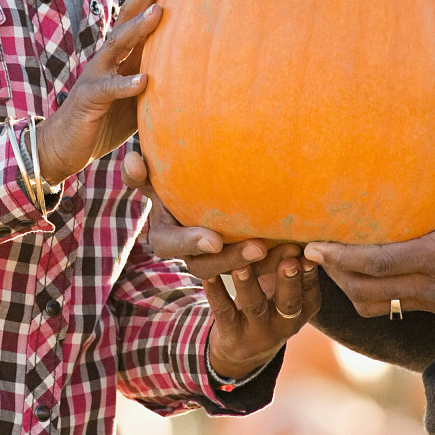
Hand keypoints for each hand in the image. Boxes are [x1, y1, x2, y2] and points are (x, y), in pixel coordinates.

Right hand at [34, 0, 183, 184]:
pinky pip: (108, 90)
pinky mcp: (88, 99)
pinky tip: (144, 80)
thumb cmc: (106, 119)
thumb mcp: (139, 94)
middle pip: (131, 13)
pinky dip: (126, 85)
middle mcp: (109, 54)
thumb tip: (202, 67)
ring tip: (160, 12)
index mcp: (124, 51)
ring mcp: (96, 74)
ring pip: (118, 44)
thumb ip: (161, 76)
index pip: (145, 8)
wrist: (64, 145)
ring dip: (138, 27)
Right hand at [122, 148, 272, 278]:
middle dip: (231, 259)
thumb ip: (145, 173)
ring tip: (286, 250)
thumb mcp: (161, 179)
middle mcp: (190, 254)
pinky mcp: (244, 269)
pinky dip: (280, 265)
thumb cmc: (180, 183)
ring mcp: (217, 265)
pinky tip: (302, 251)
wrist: (218, 193)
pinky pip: (260, 275)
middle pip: (205, 267)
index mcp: (166, 234)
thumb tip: (131, 158)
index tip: (214, 239)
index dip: (191, 243)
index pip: (169, 245)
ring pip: (236, 275)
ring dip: (261, 266)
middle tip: (258, 246)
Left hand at [205, 241, 319, 377]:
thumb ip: (286, 264)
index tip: (308, 253)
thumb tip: (291, 233)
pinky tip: (208, 275)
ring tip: (241, 265)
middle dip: (289, 282)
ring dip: (248, 285)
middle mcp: (285, 325)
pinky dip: (216, 292)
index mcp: (303, 310)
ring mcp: (258, 334)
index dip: (309, 275)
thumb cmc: (268, 304)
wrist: (242, 350)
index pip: (310, 292)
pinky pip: (224, 312)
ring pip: (254, 307)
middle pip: (289, 303)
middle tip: (288, 260)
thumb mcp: (281, 289)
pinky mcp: (232, 337)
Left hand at [303, 90, 434, 326]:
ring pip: (373, 304)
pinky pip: (391, 307)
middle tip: (307, 249)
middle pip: (363, 290)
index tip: (312, 244)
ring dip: (348, 286)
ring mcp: (434, 299)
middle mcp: (431, 284)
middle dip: (332, 274)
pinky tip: (360, 270)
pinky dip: (369, 293)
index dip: (340, 258)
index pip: (377, 264)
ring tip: (329, 260)